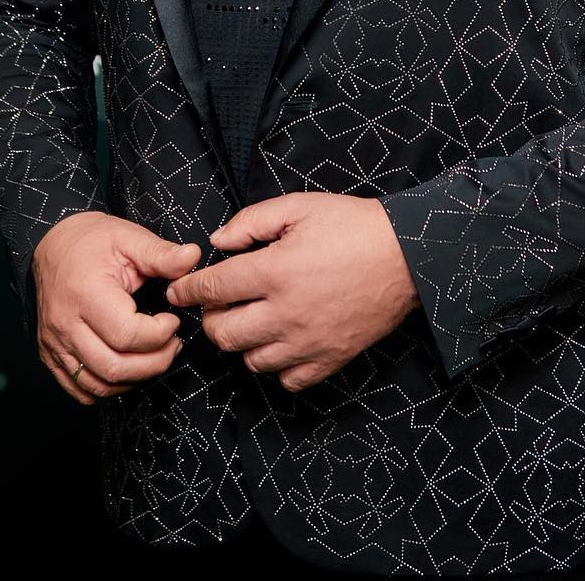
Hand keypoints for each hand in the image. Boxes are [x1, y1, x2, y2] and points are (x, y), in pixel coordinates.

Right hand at [30, 211, 201, 404]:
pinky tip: (128, 370)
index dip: (159, 334)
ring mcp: (55, 344)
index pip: (126, 334)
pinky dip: (109, 388)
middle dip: (154, 362)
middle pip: (114, 367)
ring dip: (135, 379)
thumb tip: (192, 257)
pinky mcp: (51, 355)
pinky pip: (80, 390)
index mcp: (85, 293)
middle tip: (173, 345)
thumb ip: (161, 253)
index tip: (173, 320)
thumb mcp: (128, 238)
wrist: (53, 247)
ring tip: (155, 357)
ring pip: (98, 385)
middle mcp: (65, 324)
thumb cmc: (91, 241)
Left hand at [163, 193, 419, 390]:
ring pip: (250, 360)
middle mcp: (286, 313)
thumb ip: (251, 221)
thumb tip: (217, 242)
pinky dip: (276, 364)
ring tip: (253, 318)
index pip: (214, 289)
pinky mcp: (329, 360)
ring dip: (243, 341)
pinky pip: (286, 379)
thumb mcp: (299, 206)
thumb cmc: (352, 224)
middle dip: (211, 318)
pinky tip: (281, 340)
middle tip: (220, 302)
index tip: (177, 292)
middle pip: (223, 334)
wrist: (406, 254)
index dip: (188, 290)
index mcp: (275, 271)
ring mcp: (308, 342)